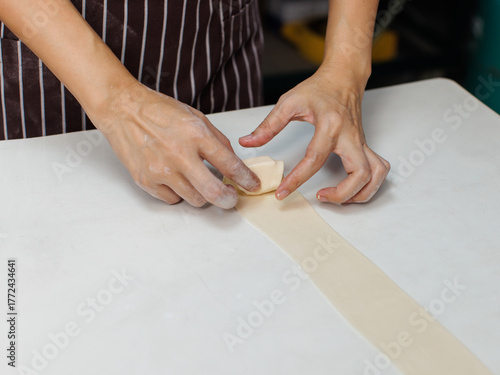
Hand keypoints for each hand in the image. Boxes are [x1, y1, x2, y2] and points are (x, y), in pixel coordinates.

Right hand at [92, 82, 260, 208]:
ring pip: (194, 199)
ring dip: (202, 195)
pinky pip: (172, 199)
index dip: (245, 179)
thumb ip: (217, 141)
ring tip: (198, 181)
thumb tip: (232, 162)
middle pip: (213, 192)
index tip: (251, 185)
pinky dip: (179, 193)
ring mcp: (161, 170)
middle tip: (231, 198)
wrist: (122, 110)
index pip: (230, 165)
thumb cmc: (158, 111)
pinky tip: (176, 178)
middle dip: (228, 200)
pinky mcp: (146, 181)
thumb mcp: (196, 118)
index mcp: (196, 135)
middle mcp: (179, 155)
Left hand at [239, 65, 389, 203]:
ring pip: (375, 175)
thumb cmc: (318, 89)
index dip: (297, 179)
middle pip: (359, 174)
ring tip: (337, 198)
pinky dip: (369, 185)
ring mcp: (362, 142)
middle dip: (341, 194)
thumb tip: (247, 142)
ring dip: (360, 194)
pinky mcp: (366, 146)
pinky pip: (378, 170)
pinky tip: (351, 190)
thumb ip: (268, 125)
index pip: (315, 159)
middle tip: (319, 197)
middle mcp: (351, 136)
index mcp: (330, 125)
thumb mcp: (289, 102)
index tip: (283, 192)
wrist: (344, 77)